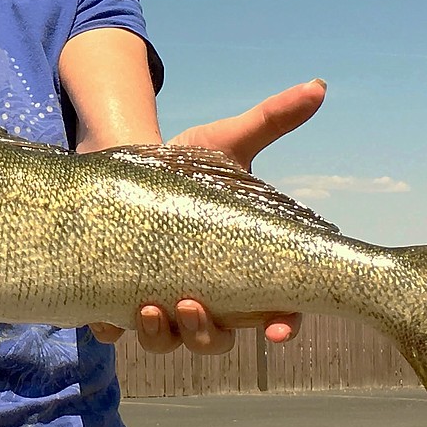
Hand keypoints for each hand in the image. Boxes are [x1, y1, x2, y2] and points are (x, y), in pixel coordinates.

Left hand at [90, 79, 325, 352]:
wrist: (123, 168)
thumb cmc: (185, 165)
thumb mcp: (228, 142)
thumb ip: (272, 121)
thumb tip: (318, 85)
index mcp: (238, 268)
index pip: (275, 311)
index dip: (282, 326)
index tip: (275, 329)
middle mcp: (204, 293)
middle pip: (217, 338)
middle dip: (207, 332)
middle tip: (192, 303)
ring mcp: (161, 302)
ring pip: (170, 341)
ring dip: (163, 335)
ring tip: (149, 307)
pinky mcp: (117, 300)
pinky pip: (116, 331)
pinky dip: (113, 329)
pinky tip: (108, 318)